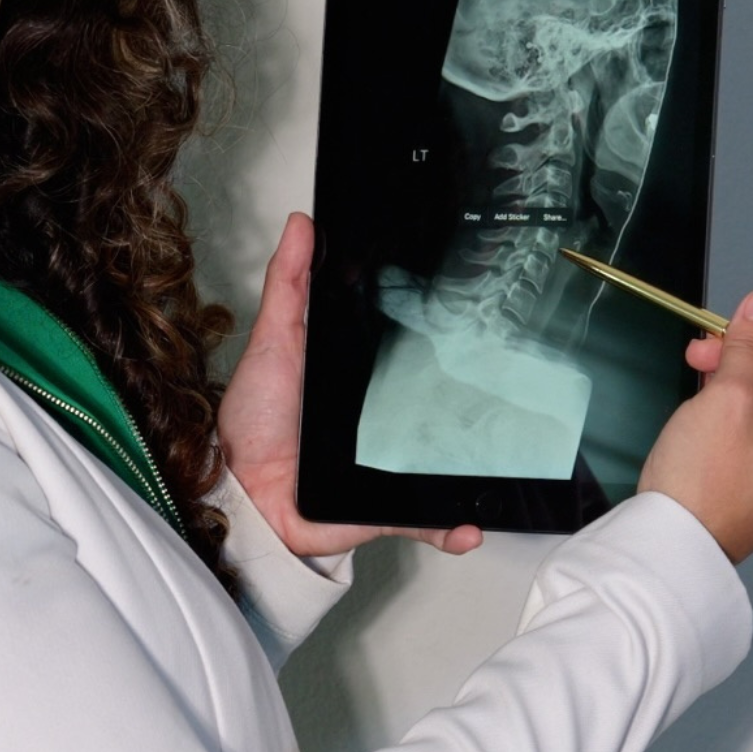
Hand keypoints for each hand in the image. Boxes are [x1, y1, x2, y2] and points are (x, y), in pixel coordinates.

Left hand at [217, 212, 483, 559]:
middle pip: (435, 406)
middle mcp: (375, 420)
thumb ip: (289, 285)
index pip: (407, 351)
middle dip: (473, 403)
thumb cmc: (252, 423)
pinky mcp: (381, 506)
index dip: (441, 335)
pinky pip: (424, 517)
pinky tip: (472, 526)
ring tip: (509, 458)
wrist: (242, 496)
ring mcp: (384, 464)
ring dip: (474, 468)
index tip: (477, 312)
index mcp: (354, 377)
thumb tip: (302, 225)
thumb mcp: (274, 342)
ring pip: (441, 464)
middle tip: (510, 386)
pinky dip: (451, 526)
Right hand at [639, 289, 752, 561]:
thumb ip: (750, 351)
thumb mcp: (726, 405)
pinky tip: (703, 385)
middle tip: (717, 340)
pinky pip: (752, 412)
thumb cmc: (702, 494)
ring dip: (740, 367)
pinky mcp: (752, 461)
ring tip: (700, 360)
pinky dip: (729, 392)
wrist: (666, 545)